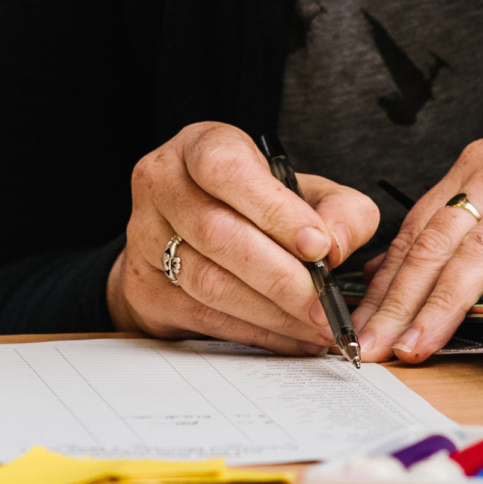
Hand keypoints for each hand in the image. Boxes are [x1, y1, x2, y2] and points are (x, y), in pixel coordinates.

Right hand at [105, 121, 379, 353]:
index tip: (318, 246)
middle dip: (280, 276)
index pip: (227, 170)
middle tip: (324, 305)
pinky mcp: (145, 288)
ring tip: (316, 326)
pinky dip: (255, 333)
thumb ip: (338, 208)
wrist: (191, 235)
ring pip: (208, 282)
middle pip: (217, 233)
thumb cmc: (255, 206)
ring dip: (270, 312)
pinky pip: (203, 317)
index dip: (274, 209)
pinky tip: (291, 337)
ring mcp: (145, 238)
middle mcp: (163, 185)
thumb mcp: (304, 191)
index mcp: (199, 146)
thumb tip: (336, 244)